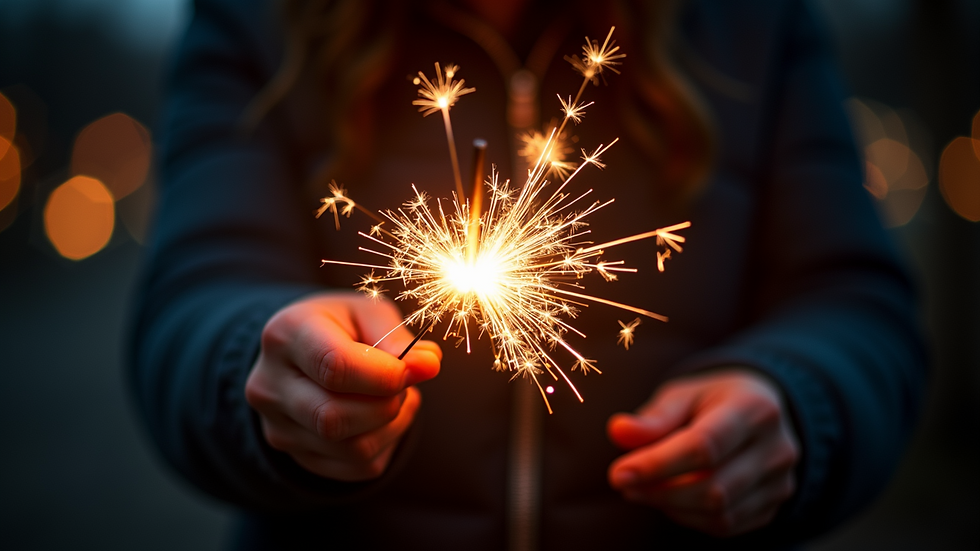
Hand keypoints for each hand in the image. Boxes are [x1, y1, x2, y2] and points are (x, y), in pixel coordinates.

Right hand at [245, 293, 440, 480]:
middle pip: (334, 417)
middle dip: (387, 404)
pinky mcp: (297, 456)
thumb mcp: (368, 314)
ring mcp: (277, 427)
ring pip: (351, 450)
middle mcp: (269, 385)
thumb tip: (428, 364)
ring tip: (398, 398)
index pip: (334, 366)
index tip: (417, 368)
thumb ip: (397, 337)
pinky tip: (382, 418)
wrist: (304, 354)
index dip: (385, 375)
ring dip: (392, 426)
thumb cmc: (342, 328)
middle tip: (403, 384)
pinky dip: (385, 444)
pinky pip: (357, 467)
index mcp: (286, 334)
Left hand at [606, 369, 799, 536]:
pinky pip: (726, 525)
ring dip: (670, 506)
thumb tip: (618, 432)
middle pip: (713, 486)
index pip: (704, 446)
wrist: (759, 412)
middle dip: (659, 490)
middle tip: (624, 482)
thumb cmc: (711, 401)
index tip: (618, 474)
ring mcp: (782, 481)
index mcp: (754, 408)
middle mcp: (777, 447)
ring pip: (719, 512)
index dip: (657, 465)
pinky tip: (670, 498)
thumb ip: (653, 417)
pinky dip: (689, 517)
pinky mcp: (774, 505)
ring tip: (642, 488)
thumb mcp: (683, 396)